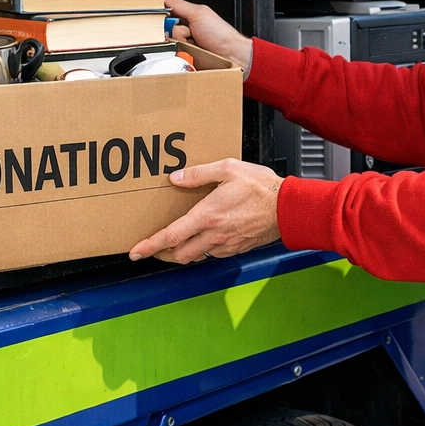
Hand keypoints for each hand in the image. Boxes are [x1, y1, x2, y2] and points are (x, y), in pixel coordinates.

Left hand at [130, 159, 283, 263]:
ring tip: (174, 244)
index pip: (171, 236)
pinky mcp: (236, 248)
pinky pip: (213, 254)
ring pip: (195, 256)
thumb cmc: (262, 188)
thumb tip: (176, 178)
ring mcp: (226, 244)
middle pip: (179, 254)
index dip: (150, 246)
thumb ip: (199, 174)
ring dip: (181, 253)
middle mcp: (214, 234)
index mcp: (207, 216)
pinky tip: (202, 239)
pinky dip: (201, 250)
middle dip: (161, 254)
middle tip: (151, 249)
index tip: (136, 252)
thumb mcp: (229, 169)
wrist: (288, 208)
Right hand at [166, 0, 252, 72]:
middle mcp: (184, 31)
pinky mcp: (185, 59)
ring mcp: (184, 46)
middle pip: (165, 31)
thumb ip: (180, 4)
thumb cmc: (222, 34)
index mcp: (187, 16)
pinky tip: (193, 54)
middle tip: (190, 33)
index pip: (165, 13)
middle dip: (177, 33)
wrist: (232, 56)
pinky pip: (173, 58)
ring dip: (181, 45)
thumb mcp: (199, 14)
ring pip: (168, 45)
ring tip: (195, 46)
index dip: (162, 16)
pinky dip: (181, 56)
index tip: (165, 19)